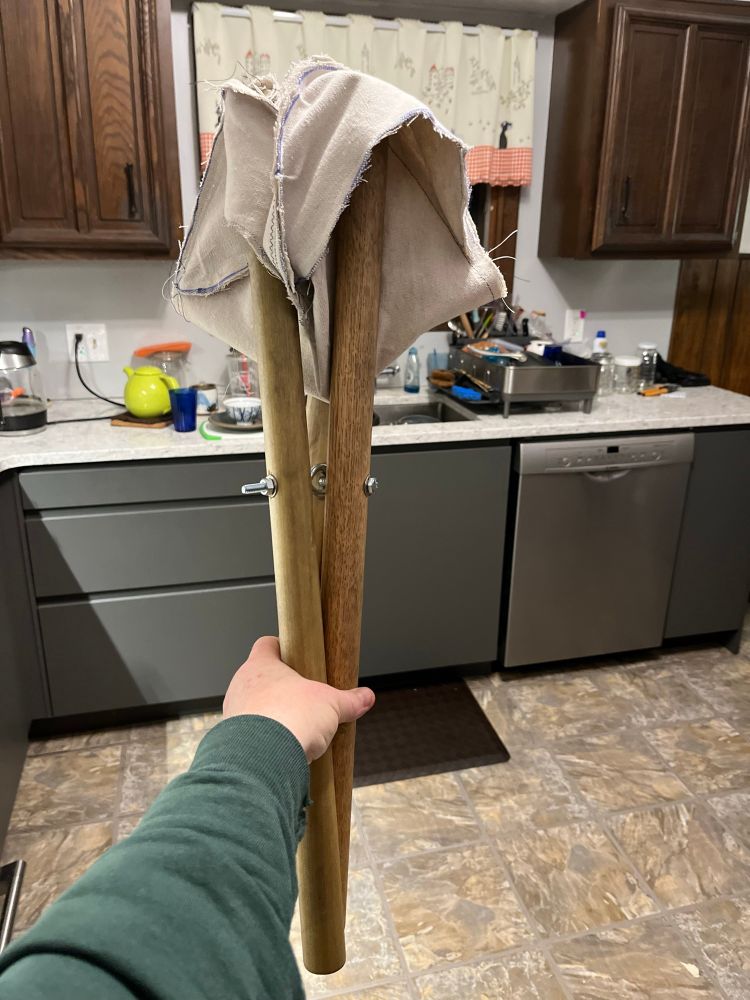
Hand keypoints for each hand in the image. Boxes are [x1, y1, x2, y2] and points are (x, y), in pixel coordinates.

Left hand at [223, 636, 374, 761]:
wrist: (263, 758)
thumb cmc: (289, 718)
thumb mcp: (330, 705)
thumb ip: (348, 701)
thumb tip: (365, 698)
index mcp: (261, 665)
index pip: (267, 644)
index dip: (282, 647)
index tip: (296, 653)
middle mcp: (242, 685)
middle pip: (261, 677)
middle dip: (281, 687)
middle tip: (303, 696)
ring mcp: (233, 712)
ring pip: (252, 706)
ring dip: (271, 714)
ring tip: (294, 726)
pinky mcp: (233, 739)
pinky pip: (249, 733)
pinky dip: (264, 737)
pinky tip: (281, 746)